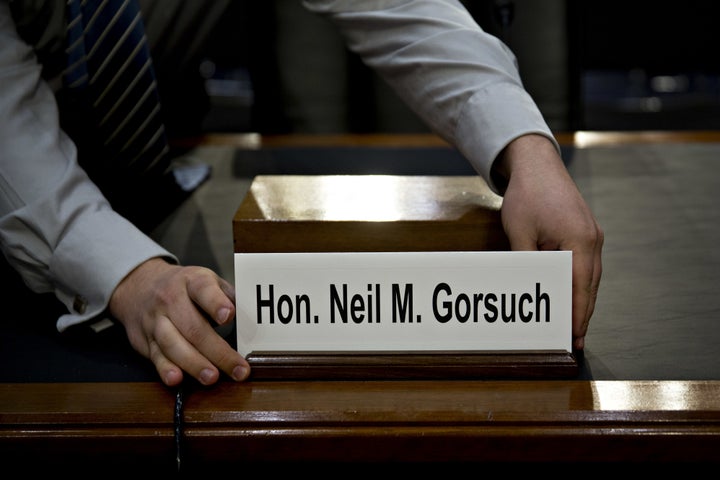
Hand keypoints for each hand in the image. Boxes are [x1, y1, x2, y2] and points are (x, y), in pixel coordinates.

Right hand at [109, 257, 250, 386]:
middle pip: (193, 327)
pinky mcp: (145, 341)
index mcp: (191, 282)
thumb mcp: (205, 280)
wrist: (138, 286)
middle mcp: (170, 300)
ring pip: (173, 344)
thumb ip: (227, 295)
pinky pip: (155, 357)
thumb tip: (249, 316)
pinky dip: (165, 369)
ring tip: (212, 377)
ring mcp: (156, 321)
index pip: (203, 290)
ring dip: (194, 364)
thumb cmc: (183, 287)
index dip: (216, 303)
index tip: (228, 316)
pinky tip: (176, 379)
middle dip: (217, 351)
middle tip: (237, 368)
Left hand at [495, 134, 602, 350]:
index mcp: (580, 241)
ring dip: (581, 298)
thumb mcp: (520, 233)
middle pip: (590, 286)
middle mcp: (592, 240)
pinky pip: (585, 264)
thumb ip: (526, 264)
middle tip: (572, 339)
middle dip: (582, 313)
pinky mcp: (585, 231)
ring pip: (589, 276)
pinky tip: (568, 293)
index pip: (581, 288)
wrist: (536, 164)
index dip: (578, 315)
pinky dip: (578, 282)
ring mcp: (592, 235)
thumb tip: (527, 292)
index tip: (575, 337)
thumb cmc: (527, 195)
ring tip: (570, 323)